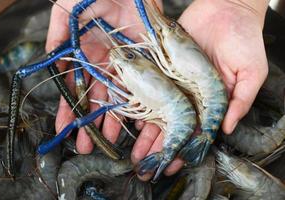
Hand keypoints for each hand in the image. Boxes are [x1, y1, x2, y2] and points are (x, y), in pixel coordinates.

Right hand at [46, 0, 160, 154]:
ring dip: (112, 119)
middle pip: (95, 98)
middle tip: (86, 146)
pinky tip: (132, 123)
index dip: (69, 108)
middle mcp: (103, 62)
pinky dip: (135, 104)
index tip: (64, 128)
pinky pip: (138, 86)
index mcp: (84, 53)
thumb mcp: (68, 10)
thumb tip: (51, 61)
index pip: (74, 87)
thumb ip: (57, 35)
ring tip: (109, 142)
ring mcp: (124, 63)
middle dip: (90, 122)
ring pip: (116, 97)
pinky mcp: (143, 61)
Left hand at [133, 0, 269, 180]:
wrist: (227, 8)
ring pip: (158, 110)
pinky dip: (141, 102)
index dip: (185, 148)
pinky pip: (151, 86)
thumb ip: (240, 100)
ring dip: (147, 131)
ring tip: (135, 150)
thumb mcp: (251, 72)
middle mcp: (191, 95)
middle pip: (173, 125)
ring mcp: (176, 82)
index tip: (173, 164)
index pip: (196, 131)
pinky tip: (132, 117)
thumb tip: (227, 129)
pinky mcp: (164, 66)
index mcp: (212, 102)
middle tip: (145, 164)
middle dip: (160, 145)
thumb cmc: (245, 40)